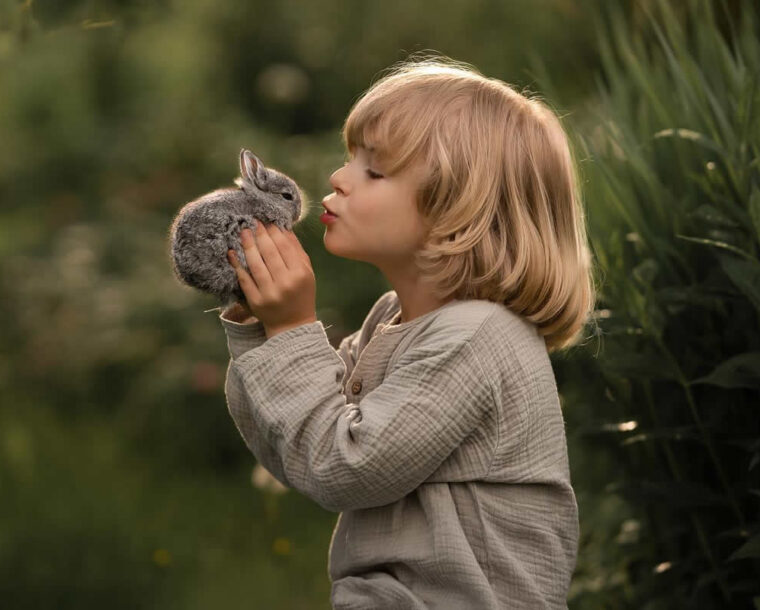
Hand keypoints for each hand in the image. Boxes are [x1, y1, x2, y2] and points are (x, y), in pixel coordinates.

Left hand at [227, 222, 316, 337]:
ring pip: (255, 264)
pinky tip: (232, 253)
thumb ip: (297, 251)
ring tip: (243, 233)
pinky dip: (237, 265)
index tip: (266, 222)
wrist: (293, 325)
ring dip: (247, 246)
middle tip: (252, 223)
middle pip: (269, 253)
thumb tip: (284, 228)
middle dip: (260, 235)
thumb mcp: (307, 273)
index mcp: (300, 274)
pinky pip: (244, 279)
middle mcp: (285, 283)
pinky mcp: (256, 301)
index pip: (285, 247)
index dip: (274, 232)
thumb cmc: (302, 295)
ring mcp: (269, 293)